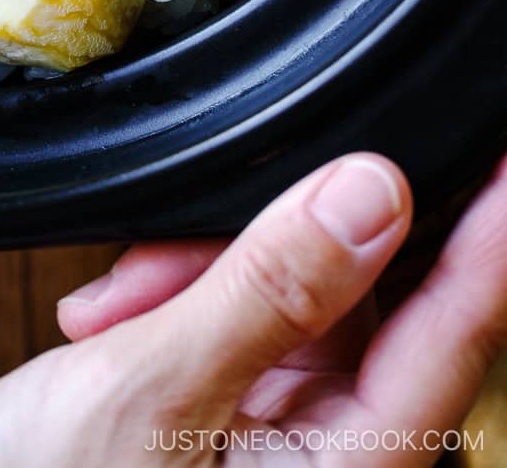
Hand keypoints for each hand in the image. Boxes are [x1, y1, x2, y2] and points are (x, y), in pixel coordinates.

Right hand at [0, 152, 506, 466]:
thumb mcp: (154, 390)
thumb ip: (270, 289)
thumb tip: (372, 194)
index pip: (454, 330)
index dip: (488, 232)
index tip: (506, 149)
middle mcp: (333, 459)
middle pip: (370, 299)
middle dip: (273, 242)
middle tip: (174, 253)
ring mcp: (286, 441)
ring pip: (298, 299)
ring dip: (210, 272)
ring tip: (124, 311)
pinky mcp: (238, 421)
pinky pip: (247, 322)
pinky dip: (181, 300)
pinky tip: (118, 325)